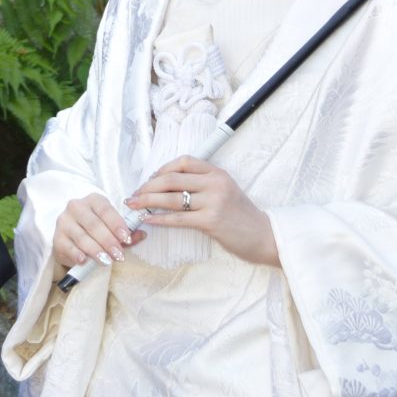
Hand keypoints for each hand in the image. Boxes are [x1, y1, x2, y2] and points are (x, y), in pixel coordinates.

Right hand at [51, 192, 144, 270]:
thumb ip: (126, 233)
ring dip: (96, 250)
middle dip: (108, 241)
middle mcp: (76, 207)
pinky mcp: (57, 238)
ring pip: (82, 237)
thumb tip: (141, 235)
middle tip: (119, 255)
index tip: (126, 237)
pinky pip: (68, 247)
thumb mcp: (112, 228)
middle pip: (94, 224)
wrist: (71, 236)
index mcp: (93, 200)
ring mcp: (64, 222)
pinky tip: (84, 260)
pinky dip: (76, 254)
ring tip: (107, 261)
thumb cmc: (96, 230)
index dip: (116, 224)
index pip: (105, 210)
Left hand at [127, 156, 278, 266]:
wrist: (263, 235)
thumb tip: (167, 184)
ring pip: (171, 198)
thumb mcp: (225, 190)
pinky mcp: (211, 221)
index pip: (183, 161)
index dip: (162, 168)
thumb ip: (202, 184)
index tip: (150, 179)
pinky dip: (159, 218)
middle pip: (172, 179)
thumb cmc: (240, 215)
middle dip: (147, 187)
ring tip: (134, 206)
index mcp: (217, 173)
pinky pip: (178, 218)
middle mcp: (215, 183)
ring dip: (147, 201)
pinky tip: (148, 220)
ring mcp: (213, 202)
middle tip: (134, 195)